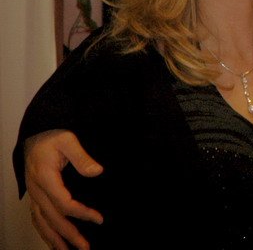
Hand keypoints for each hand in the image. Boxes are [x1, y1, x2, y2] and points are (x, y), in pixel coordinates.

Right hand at [24, 129, 103, 249]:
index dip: (81, 213)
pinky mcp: (35, 196)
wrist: (36, 133)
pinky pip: (36, 218)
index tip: (99, 219)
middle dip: (69, 235)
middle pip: (52, 218)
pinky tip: (53, 241)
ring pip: (41, 222)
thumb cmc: (53, 136)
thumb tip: (97, 172)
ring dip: (54, 239)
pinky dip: (44, 232)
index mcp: (45, 178)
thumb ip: (82, 157)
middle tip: (85, 248)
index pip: (63, 203)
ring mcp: (34, 194)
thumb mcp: (68, 140)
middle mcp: (37, 190)